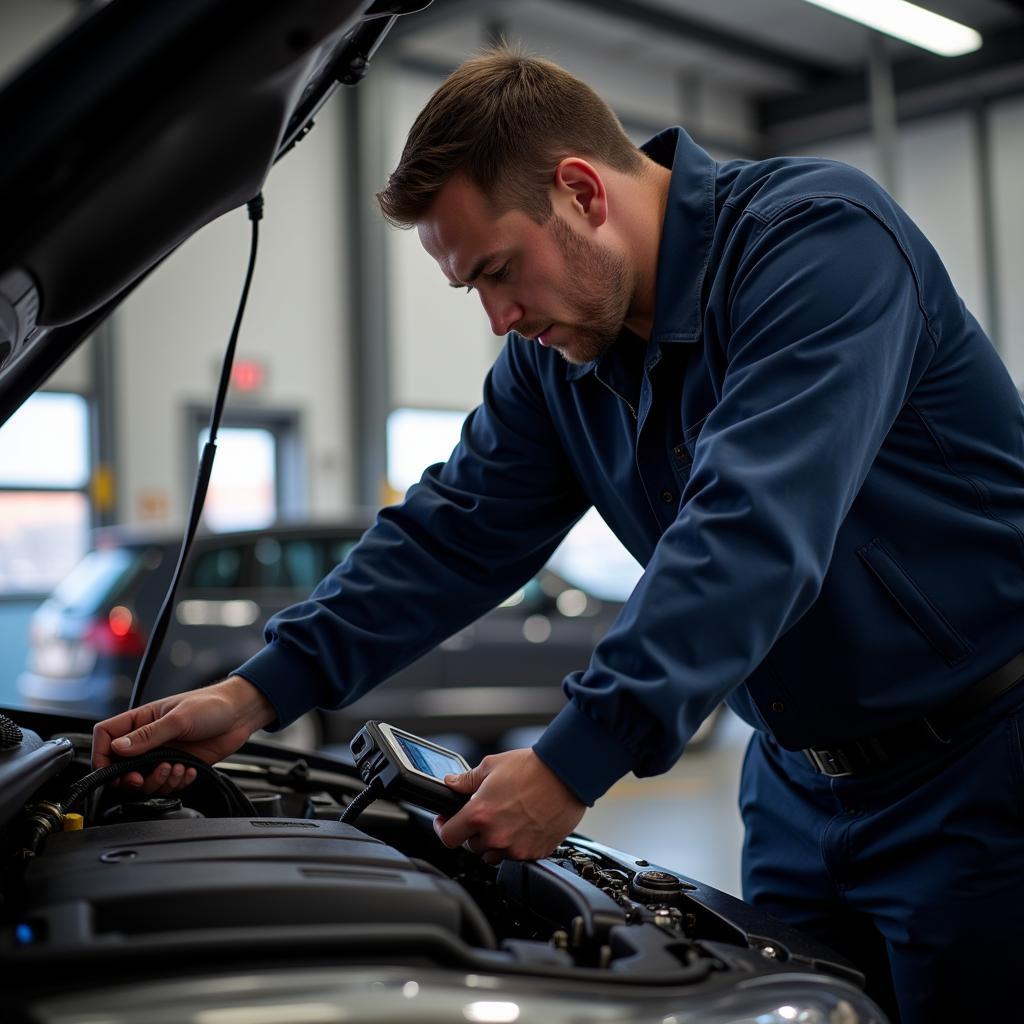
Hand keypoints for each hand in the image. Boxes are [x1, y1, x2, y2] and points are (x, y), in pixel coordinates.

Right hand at [92, 675, 275, 795]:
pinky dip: (177, 782)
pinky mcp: (180, 765)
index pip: (105, 736)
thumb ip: (148, 735)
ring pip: (144, 780)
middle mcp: (148, 739)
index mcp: (141, 720)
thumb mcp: (179, 719)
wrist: (241, 714)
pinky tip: (190, 770)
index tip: (111, 770)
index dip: (102, 755)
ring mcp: (164, 753)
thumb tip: (117, 748)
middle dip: (131, 778)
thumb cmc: (212, 705)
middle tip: (143, 778)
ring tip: (176, 768)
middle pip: (121, 767)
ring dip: (158, 781)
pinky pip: (168, 784)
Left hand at [434, 748, 585, 864]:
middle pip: (471, 846)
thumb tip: (451, 783)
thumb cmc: (531, 768)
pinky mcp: (534, 853)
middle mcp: (496, 836)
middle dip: (474, 831)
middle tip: (487, 813)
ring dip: (494, 841)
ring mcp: (516, 848)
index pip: (448, 837)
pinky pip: (517, 855)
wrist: (566, 776)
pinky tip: (524, 824)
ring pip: (493, 854)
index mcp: (479, 814)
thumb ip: (466, 780)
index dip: (443, 828)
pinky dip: (516, 844)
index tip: (445, 823)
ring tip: (507, 819)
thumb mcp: (492, 766)